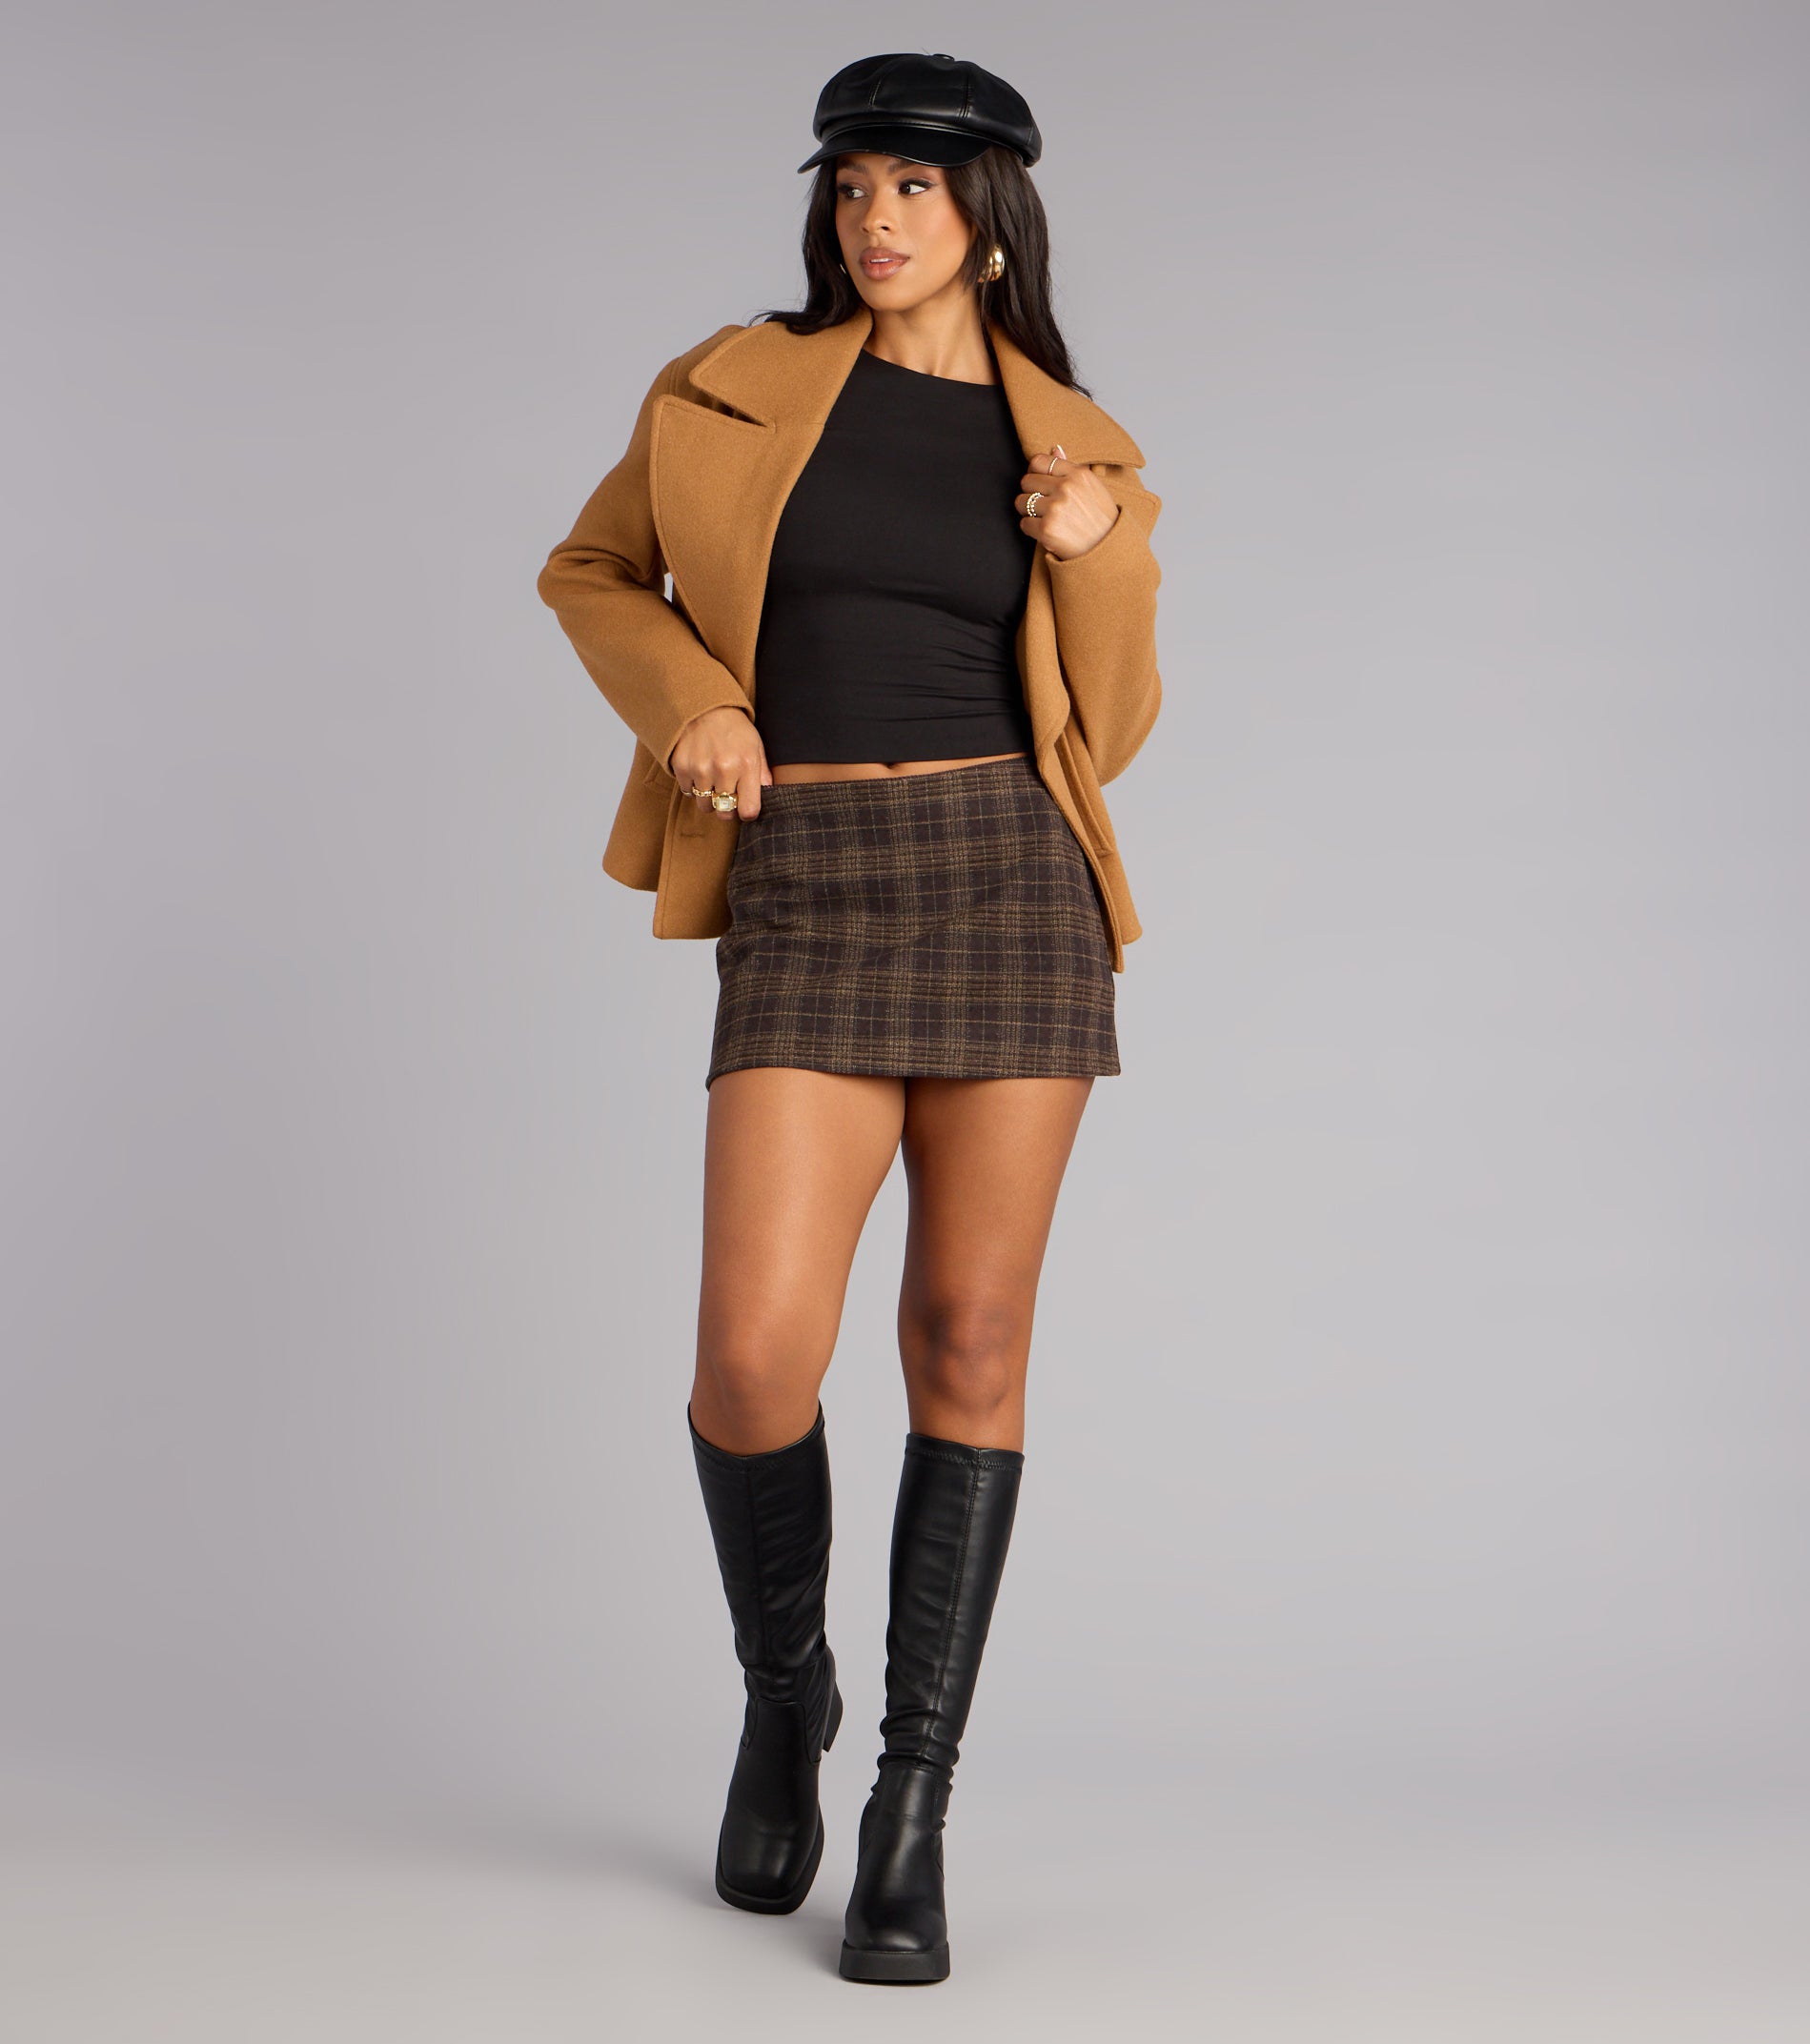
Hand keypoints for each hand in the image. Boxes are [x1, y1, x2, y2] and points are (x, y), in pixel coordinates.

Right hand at [667, 706, 770, 819]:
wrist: (703, 706)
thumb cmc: (734, 728)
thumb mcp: (756, 746)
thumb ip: (762, 774)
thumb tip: (769, 797)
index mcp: (747, 764)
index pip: (749, 810)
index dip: (747, 813)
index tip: (744, 807)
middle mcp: (724, 768)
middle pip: (725, 813)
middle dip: (727, 808)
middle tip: (727, 794)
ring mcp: (701, 769)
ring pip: (704, 805)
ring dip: (708, 797)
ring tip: (712, 778)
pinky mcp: (682, 767)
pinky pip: (688, 792)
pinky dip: (694, 786)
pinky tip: (699, 769)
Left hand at [1015, 443, 1119, 561]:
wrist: (1108, 549)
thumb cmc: (1100, 518)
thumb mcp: (1091, 487)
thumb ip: (1070, 468)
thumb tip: (1054, 448)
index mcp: (1077, 474)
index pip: (1038, 461)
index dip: (1035, 474)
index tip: (1041, 486)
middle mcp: (1066, 488)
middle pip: (1026, 481)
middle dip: (1031, 494)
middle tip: (1045, 506)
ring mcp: (1055, 508)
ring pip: (1021, 502)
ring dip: (1029, 512)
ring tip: (1046, 519)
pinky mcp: (1047, 529)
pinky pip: (1024, 523)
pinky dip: (1031, 530)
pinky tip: (1047, 532)